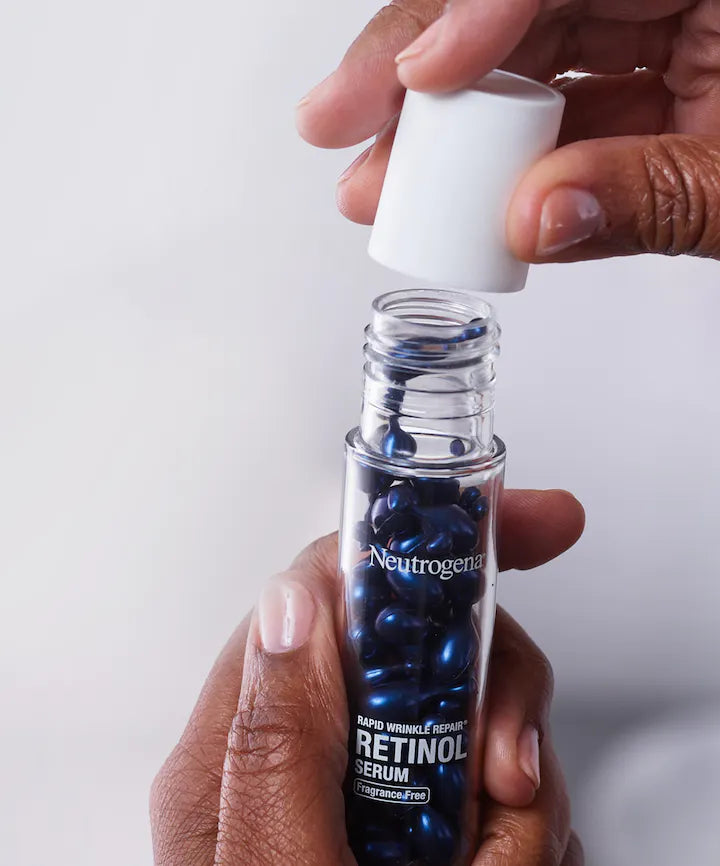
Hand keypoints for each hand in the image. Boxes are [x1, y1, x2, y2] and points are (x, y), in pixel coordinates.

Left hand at [151, 489, 584, 865]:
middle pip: (424, 648)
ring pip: (483, 723)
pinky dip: (529, 839)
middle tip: (503, 783)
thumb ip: (277, 743)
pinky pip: (511, 791)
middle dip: (494, 701)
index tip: (531, 523)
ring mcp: (377, 796)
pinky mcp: (432, 830)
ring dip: (519, 803)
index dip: (428, 542)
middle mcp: (307, 758)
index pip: (333, 589)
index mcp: (242, 749)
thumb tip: (297, 599)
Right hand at [297, 1, 719, 262]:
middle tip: (348, 126)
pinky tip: (467, 193)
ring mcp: (687, 18)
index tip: (410, 79)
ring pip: (539, 50)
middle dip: (425, 68)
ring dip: (455, 124)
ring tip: (387, 181)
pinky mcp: (677, 69)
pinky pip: (579, 100)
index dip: (477, 10)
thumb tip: (534, 221)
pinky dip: (521, 154)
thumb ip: (658, 199)